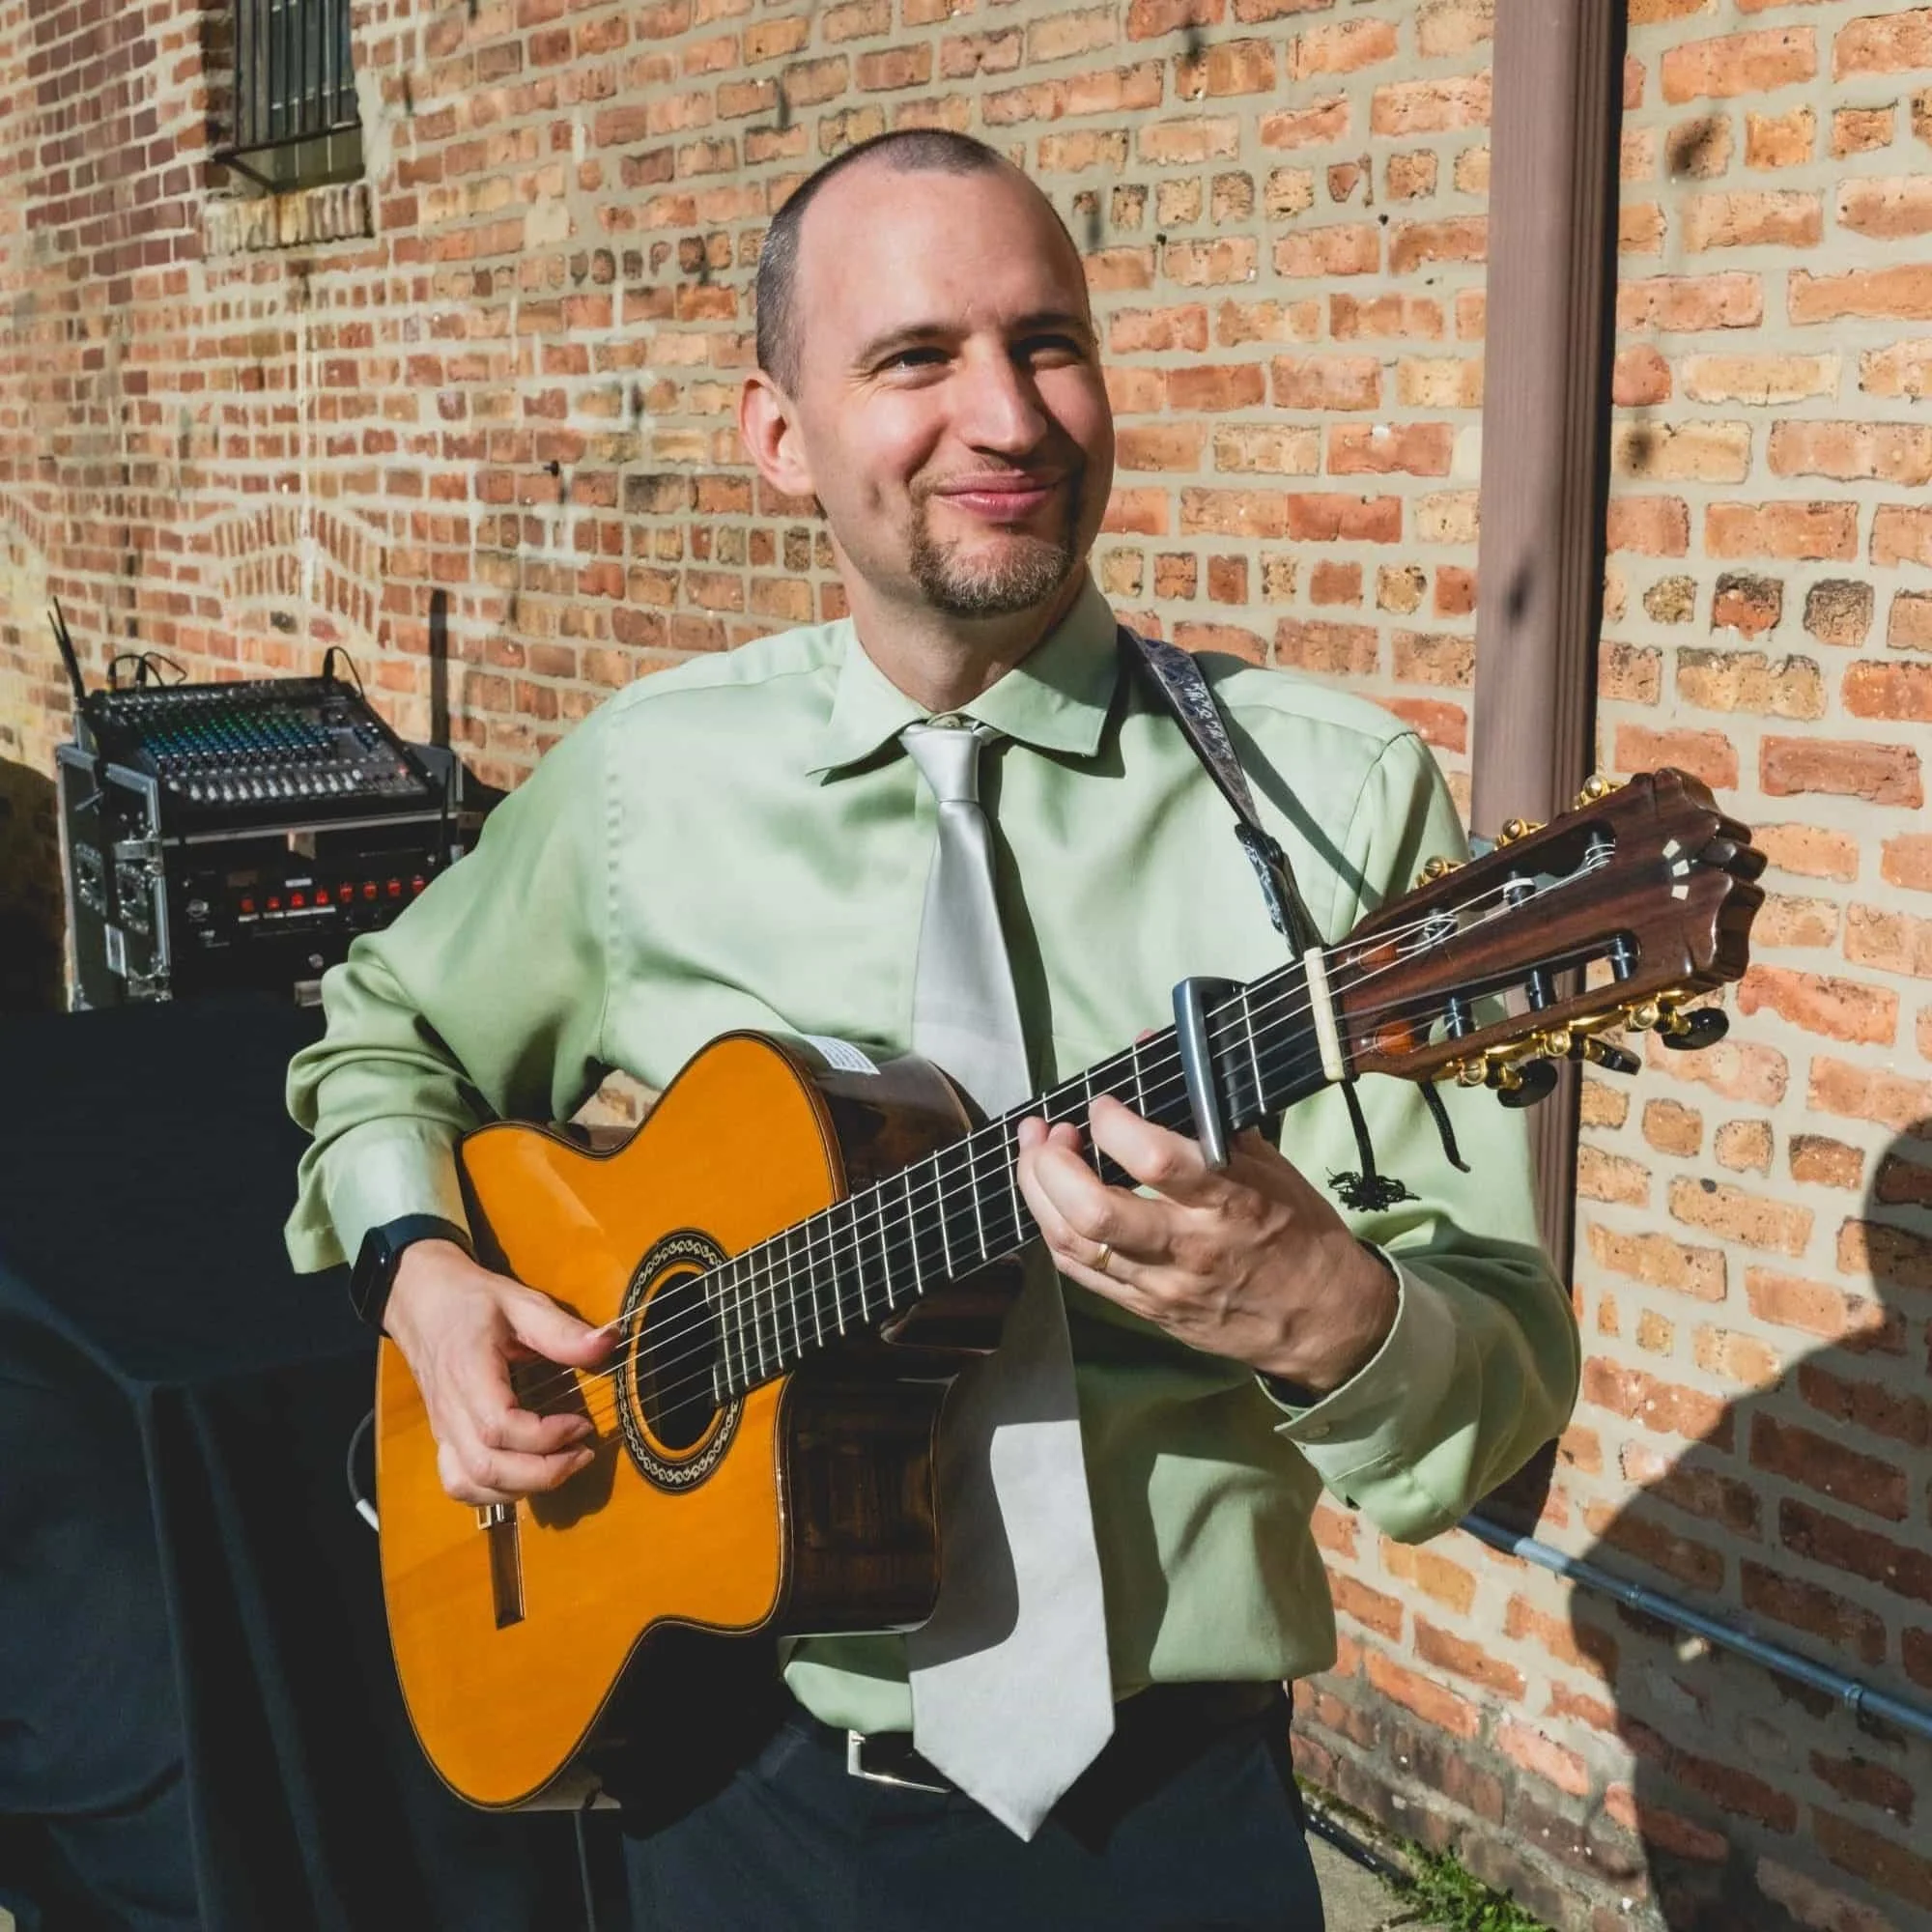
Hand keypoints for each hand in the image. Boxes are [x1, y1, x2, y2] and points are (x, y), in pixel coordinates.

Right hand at [383, 1240, 611, 1504]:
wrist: (421, 1301)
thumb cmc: (471, 1301)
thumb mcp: (520, 1302)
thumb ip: (561, 1330)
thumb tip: (609, 1342)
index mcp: (469, 1373)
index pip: (500, 1426)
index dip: (546, 1436)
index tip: (583, 1423)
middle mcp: (450, 1410)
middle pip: (486, 1467)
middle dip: (542, 1473)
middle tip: (583, 1453)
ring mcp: (443, 1428)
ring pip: (470, 1484)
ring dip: (521, 1488)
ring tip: (562, 1465)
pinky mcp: (443, 1437)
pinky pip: (458, 1482)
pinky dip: (492, 1493)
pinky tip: (526, 1477)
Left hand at [1014, 1095, 1397, 1395]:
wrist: (1322, 1319)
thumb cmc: (1296, 1228)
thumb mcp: (1269, 1165)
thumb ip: (1209, 1113)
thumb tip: (1155, 1045)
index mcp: (1229, 1201)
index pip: (1155, 1161)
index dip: (1113, 1125)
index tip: (1104, 1104)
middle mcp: (1190, 1246)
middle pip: (1095, 1212)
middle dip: (1053, 1164)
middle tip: (1051, 1130)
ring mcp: (1162, 1284)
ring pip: (1074, 1244)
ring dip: (1037, 1191)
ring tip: (1035, 1154)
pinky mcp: (1145, 1310)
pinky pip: (1080, 1272)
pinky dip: (1054, 1228)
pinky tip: (1049, 1198)